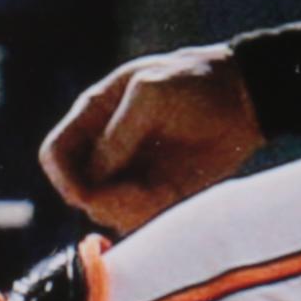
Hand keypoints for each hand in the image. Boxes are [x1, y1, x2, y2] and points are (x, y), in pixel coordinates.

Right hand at [41, 44, 264, 232]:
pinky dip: (150, 217)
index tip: (87, 194)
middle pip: (79, 191)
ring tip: (159, 194)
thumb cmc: (194, 81)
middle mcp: (107, 149)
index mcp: (93, 116)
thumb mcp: (151, 93)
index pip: (54, 155)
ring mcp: (133, 173)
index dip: (63, 179)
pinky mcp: (161, 193)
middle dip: (101, 201)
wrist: (246, 97)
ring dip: (128, 212)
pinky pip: (140, 219)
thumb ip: (119, 133)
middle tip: (137, 195)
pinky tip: (172, 198)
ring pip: (108, 211)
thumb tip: (94, 178)